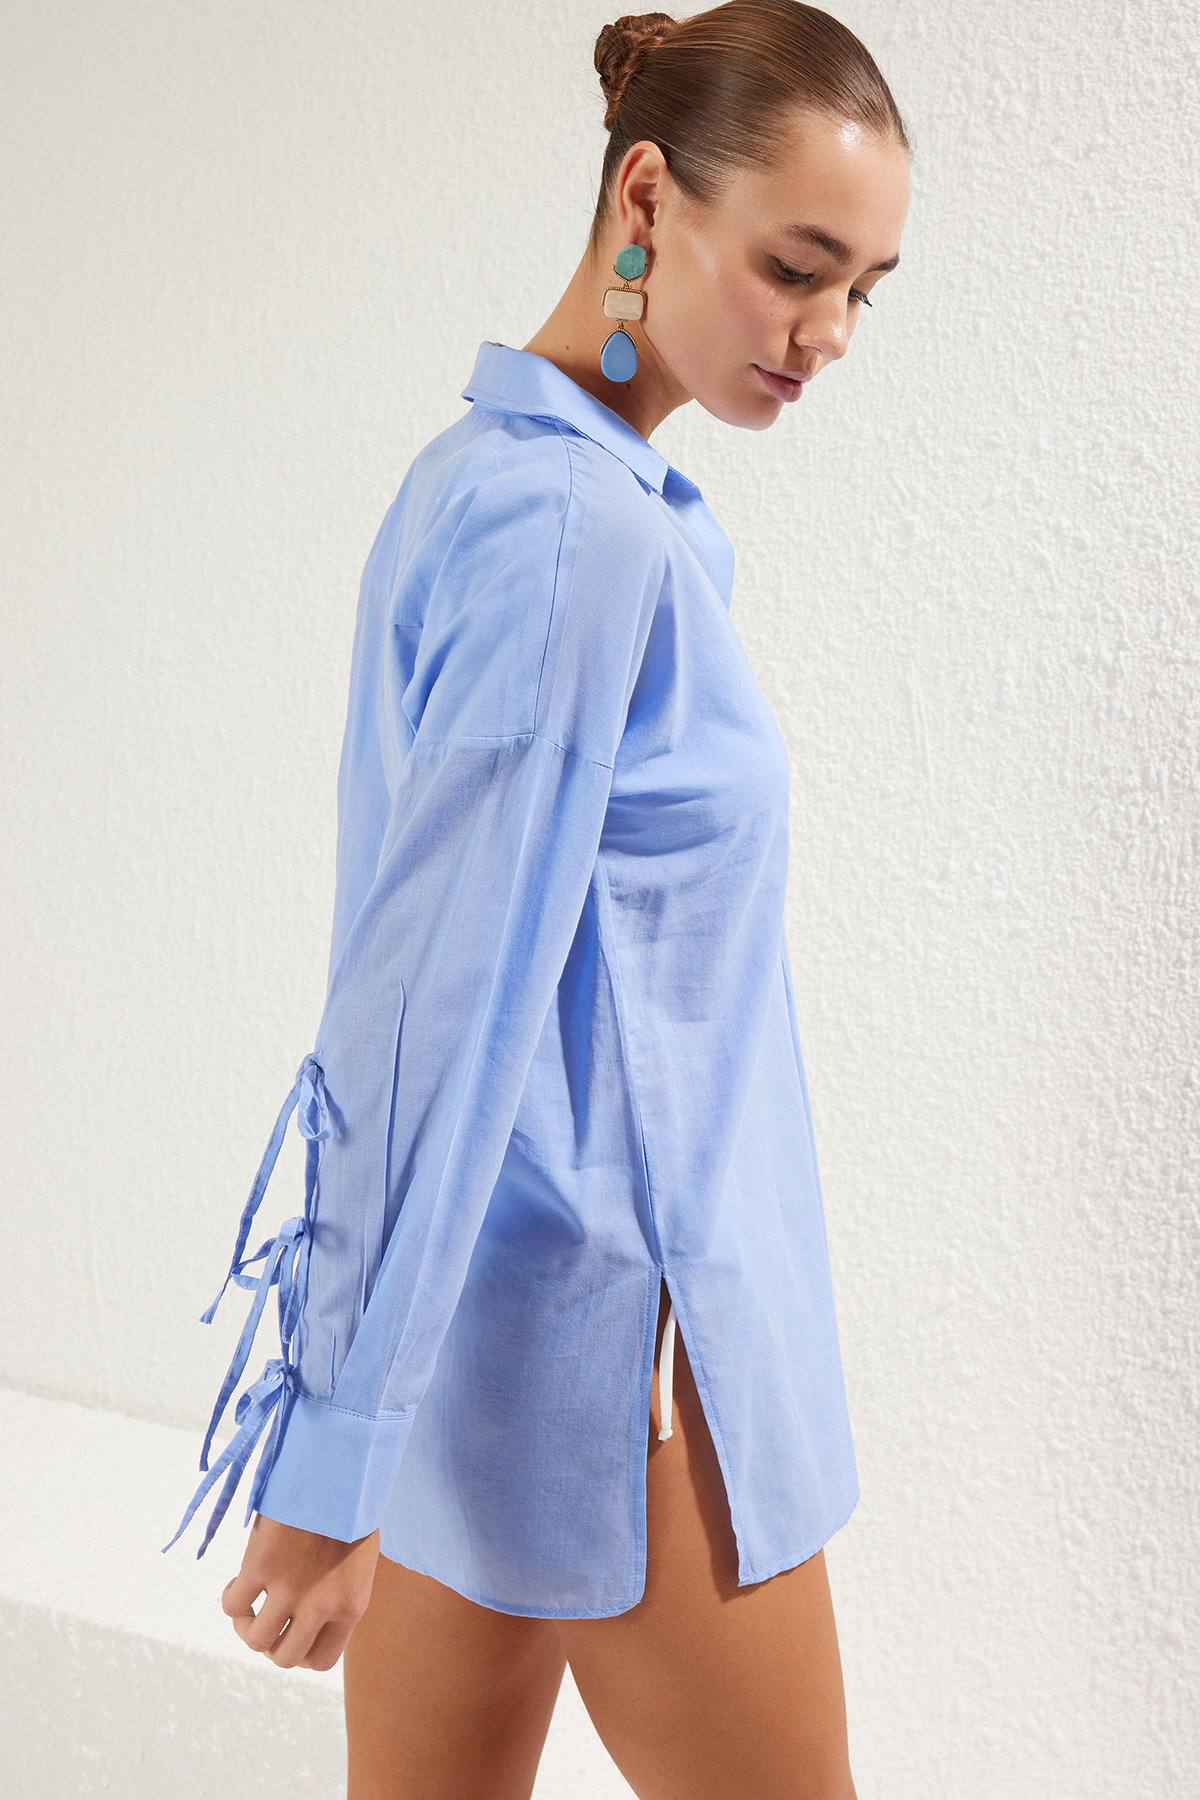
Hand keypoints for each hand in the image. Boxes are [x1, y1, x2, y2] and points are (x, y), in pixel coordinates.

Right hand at [221, 1513, 380, 1670]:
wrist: (339, 1467)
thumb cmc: (350, 1507)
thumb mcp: (358, 1559)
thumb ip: (339, 1590)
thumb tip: (313, 1610)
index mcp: (351, 1605)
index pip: (321, 1661)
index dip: (300, 1652)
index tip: (291, 1630)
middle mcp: (322, 1606)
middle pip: (285, 1657)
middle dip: (271, 1644)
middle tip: (267, 1618)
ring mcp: (291, 1590)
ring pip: (256, 1639)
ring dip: (246, 1626)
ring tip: (247, 1603)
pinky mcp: (261, 1567)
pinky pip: (234, 1605)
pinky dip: (231, 1600)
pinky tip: (238, 1579)